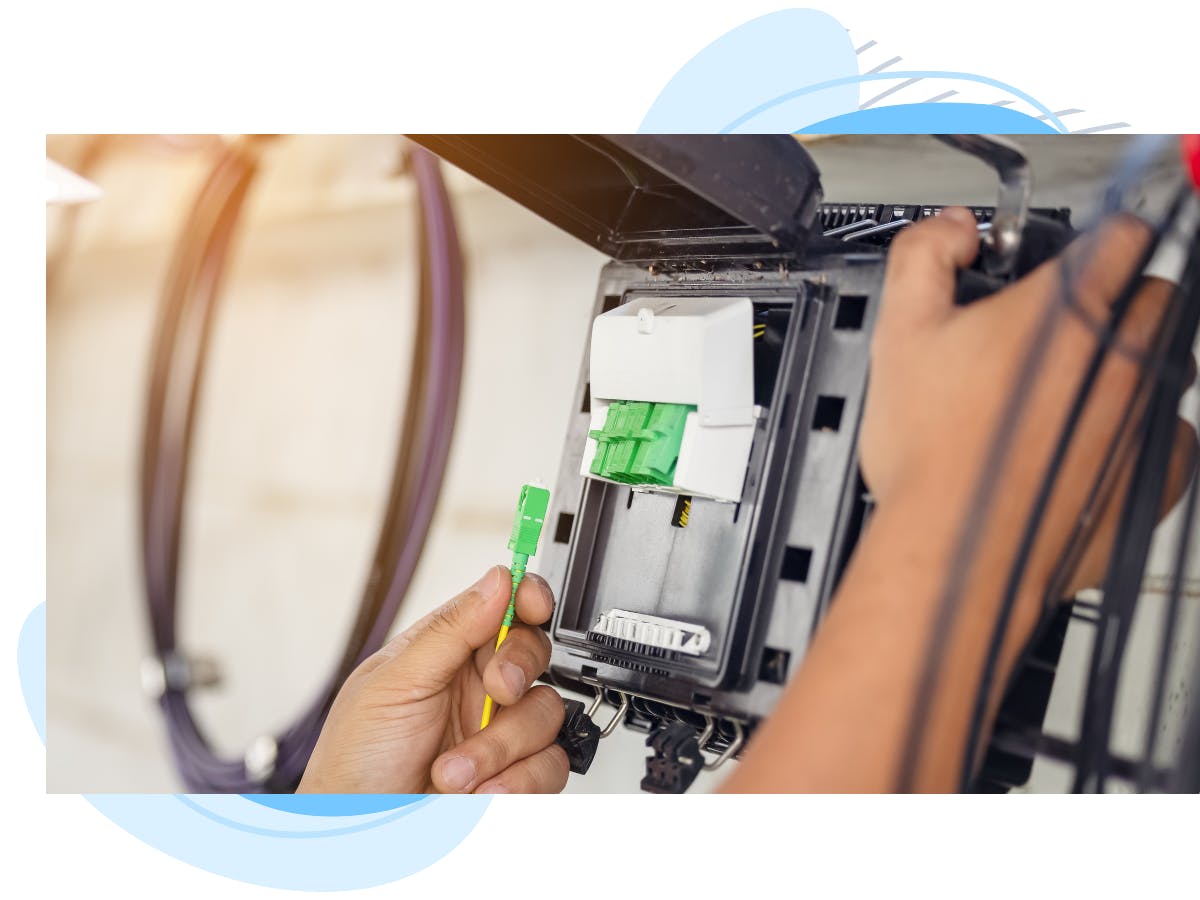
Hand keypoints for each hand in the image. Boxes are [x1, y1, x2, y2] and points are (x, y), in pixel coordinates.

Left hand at [298, 566, 568, 793]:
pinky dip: (518, 780)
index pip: (502, 607)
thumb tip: (496, 580)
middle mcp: (478, 687)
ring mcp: (500, 732)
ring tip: (455, 768)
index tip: (532, 602)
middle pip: (535, 651)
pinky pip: (551, 764)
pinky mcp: (516, 776)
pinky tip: (481, 790)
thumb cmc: (354, 763)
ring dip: (500, 745)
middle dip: (518, 668)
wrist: (358, 836)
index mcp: (446, 652)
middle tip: (495, 690)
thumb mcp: (393, 684)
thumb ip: (450, 630)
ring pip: (546, 711)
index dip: (526, 597)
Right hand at [722, 208, 1196, 791]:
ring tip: (1071, 399)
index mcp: (1068, 307)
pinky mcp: (1158, 477)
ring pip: (1170, 365)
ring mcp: (1149, 416)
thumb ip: (924, 255)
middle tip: (1062, 333)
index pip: (1125, 233)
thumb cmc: (932, 453)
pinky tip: (1091, 449)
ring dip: (1134, 367)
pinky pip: (1175, 437)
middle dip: (1119, 301)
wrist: (956, 550)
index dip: (1102, 236)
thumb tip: (954, 227)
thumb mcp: (899, 331)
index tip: (1088, 251)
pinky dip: (1144, 435)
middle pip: (1156, 295)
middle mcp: (1123, 354)